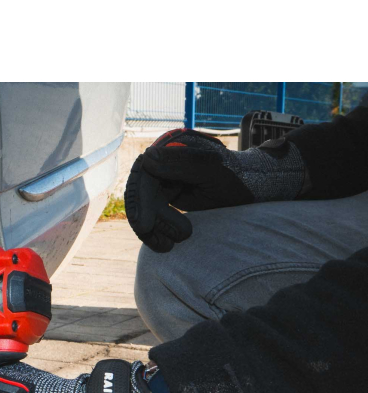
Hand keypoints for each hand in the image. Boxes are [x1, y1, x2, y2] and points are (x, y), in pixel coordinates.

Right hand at [125, 128, 306, 252]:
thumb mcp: (212, 171)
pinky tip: (165, 245)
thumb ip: (181, 162)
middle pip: (140, 193)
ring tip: (169, 245)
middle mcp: (163, 160)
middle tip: (165, 243)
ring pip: (142, 207)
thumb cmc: (238, 179)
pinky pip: (150, 215)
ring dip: (152, 230)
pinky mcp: (165, 194)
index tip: (144, 226)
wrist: (251, 190)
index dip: (141, 201)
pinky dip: (155, 232)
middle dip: (150, 220)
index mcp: (172, 147)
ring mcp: (163, 178)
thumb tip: (146, 158)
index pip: (145, 174)